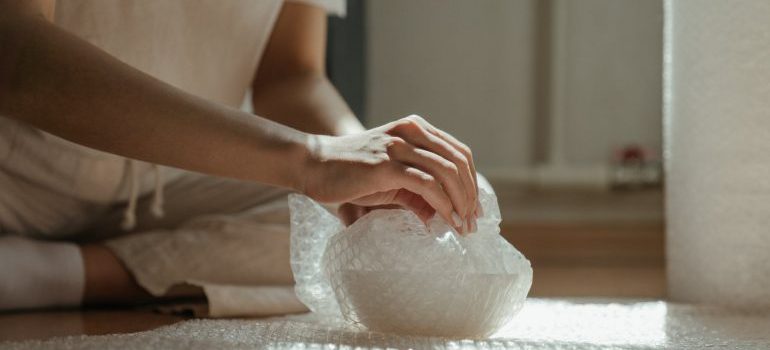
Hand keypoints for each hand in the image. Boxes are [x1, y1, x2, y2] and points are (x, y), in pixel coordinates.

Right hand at [302, 115, 478, 232]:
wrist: (312, 165)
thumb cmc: (349, 173)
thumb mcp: (389, 177)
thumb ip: (415, 190)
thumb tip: (440, 215)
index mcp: (415, 128)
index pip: (459, 153)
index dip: (472, 182)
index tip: (474, 209)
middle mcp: (410, 131)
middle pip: (459, 162)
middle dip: (471, 195)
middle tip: (473, 223)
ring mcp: (398, 146)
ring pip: (447, 172)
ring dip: (462, 203)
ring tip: (464, 227)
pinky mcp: (386, 165)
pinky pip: (427, 185)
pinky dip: (444, 205)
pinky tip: (448, 221)